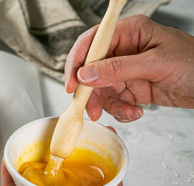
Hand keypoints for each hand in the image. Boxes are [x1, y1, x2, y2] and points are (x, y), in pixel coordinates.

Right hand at [65, 15, 193, 121]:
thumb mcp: (155, 63)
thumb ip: (118, 69)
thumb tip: (86, 74)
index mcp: (130, 32)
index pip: (92, 43)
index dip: (77, 63)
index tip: (72, 84)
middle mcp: (124, 50)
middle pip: (91, 70)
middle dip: (91, 92)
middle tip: (92, 108)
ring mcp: (127, 70)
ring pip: (101, 90)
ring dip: (110, 105)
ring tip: (127, 111)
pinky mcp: (132, 88)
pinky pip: (115, 101)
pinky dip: (121, 110)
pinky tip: (136, 111)